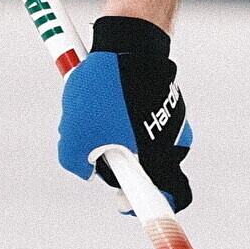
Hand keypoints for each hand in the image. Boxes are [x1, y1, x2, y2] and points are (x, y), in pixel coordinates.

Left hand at [55, 15, 193, 210]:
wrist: (127, 43)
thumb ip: (75, 162)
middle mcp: (174, 142)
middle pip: (145, 169)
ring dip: (115, 133)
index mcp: (162, 158)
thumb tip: (84, 168)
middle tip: (93, 143)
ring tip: (96, 109)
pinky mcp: (165, 99)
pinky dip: (123, 112)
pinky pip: (141, 118)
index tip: (122, 203)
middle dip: (116, 160)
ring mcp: (173, 119)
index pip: (170, 197)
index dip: (145, 205)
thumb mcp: (75, 134)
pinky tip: (106, 93)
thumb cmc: (104, 93)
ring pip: (139, 141)